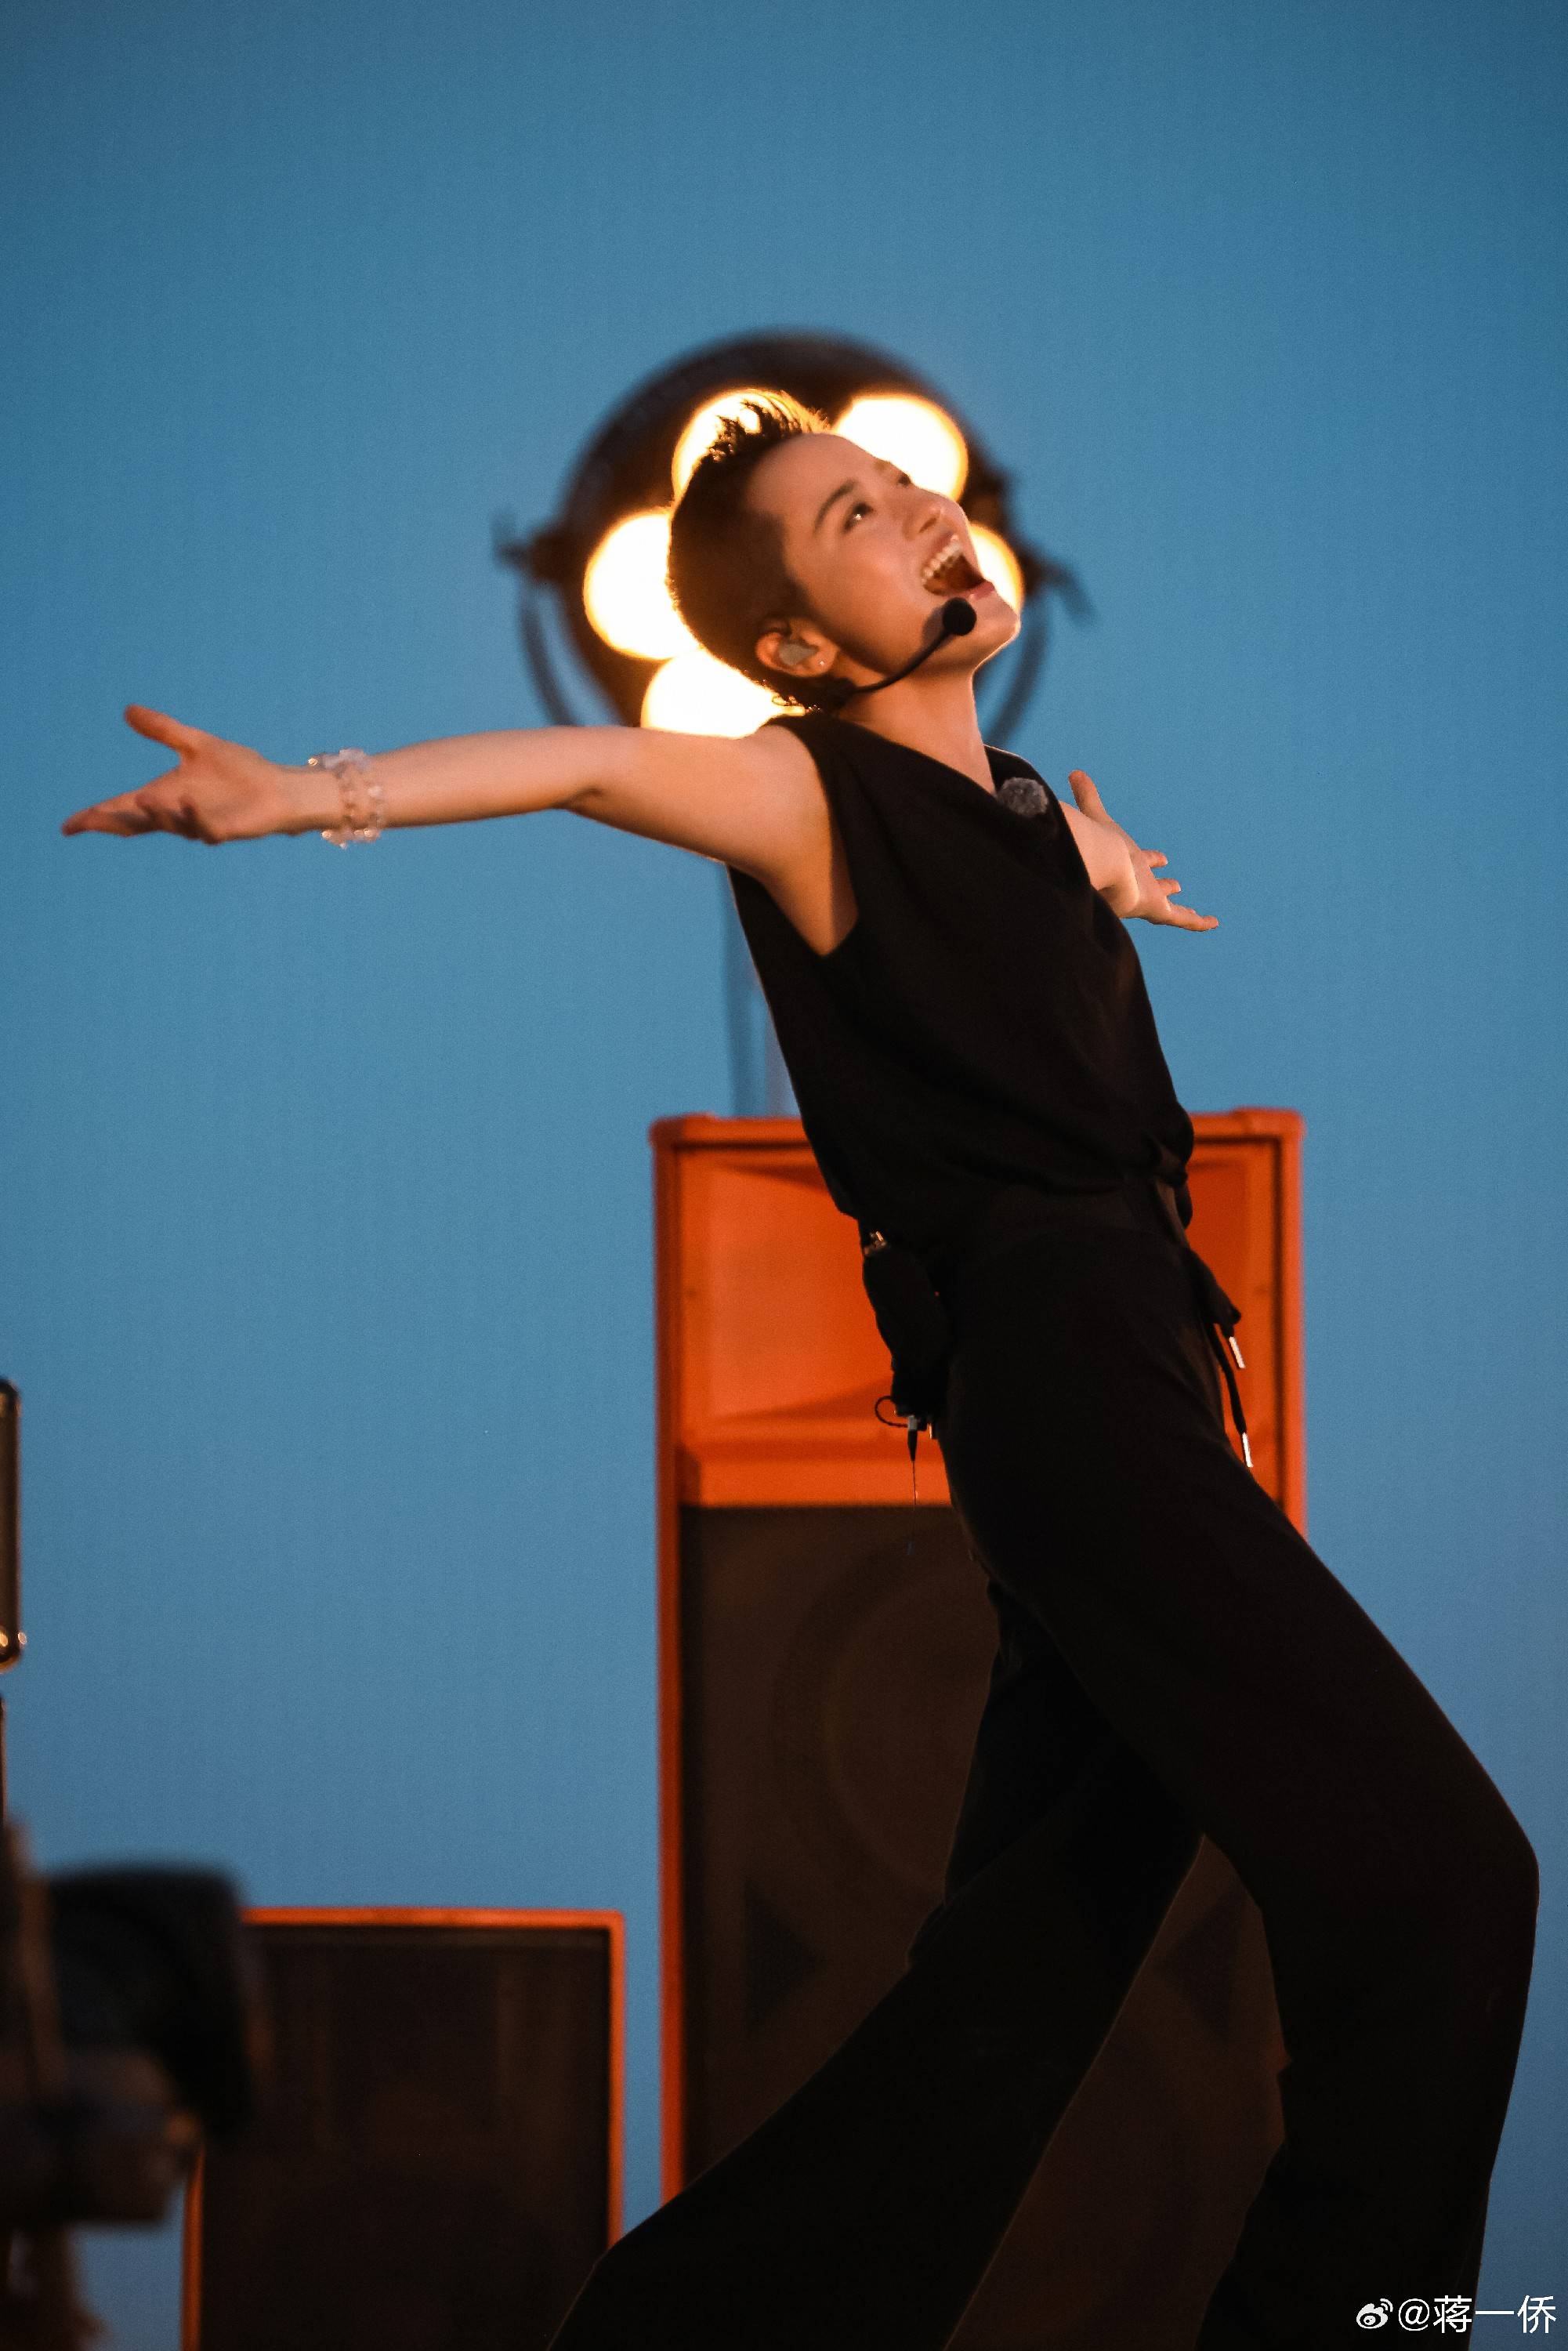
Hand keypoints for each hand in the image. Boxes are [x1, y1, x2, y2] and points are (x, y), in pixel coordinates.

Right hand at [61, 707, 319, 842]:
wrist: (279, 787)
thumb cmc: (240, 772)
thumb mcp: (195, 744)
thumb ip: (162, 730)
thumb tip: (127, 710)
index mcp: (166, 797)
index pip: (123, 809)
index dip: (96, 817)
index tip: (69, 825)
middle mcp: (178, 814)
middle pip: (137, 824)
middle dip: (111, 823)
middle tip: (84, 823)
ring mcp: (201, 824)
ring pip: (170, 825)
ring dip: (154, 814)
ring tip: (139, 799)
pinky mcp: (226, 829)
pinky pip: (205, 827)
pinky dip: (194, 816)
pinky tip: (185, 800)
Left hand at [1067, 770, 1217, 930]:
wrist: (1097, 863)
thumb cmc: (1094, 842)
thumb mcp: (1096, 815)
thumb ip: (1087, 796)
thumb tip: (1074, 773)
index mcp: (1126, 864)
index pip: (1141, 862)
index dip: (1150, 860)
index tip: (1162, 858)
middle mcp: (1137, 884)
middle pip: (1154, 887)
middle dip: (1163, 887)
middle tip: (1176, 885)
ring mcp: (1148, 898)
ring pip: (1169, 907)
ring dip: (1181, 908)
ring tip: (1196, 913)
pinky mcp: (1156, 910)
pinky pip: (1182, 919)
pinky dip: (1198, 922)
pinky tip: (1213, 923)